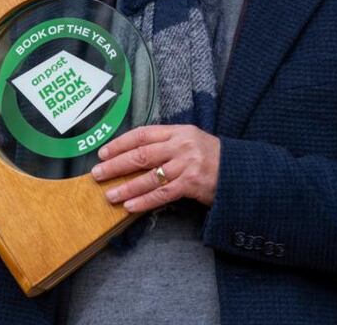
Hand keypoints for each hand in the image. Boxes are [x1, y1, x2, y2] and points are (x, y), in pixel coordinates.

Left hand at [90, 125, 220, 212]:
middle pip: (142, 154)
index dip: (120, 143)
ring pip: (150, 177)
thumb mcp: (189, 139)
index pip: (143, 134)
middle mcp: (180, 145)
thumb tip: (133, 152)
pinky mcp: (191, 184)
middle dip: (117, 164)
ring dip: (127, 187)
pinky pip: (163, 194)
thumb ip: (165, 143)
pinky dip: (144, 201)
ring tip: (109, 195)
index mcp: (177, 131)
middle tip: (98, 173)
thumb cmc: (209, 155)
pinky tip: (130, 206)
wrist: (238, 171)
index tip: (103, 152)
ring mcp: (186, 165)